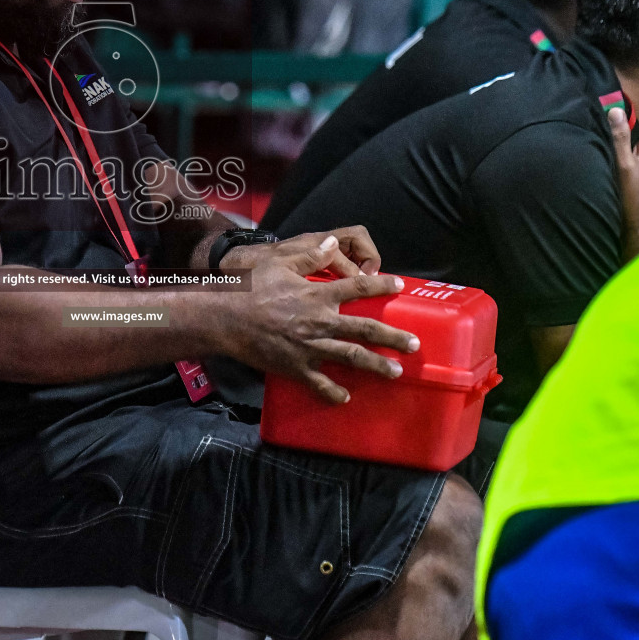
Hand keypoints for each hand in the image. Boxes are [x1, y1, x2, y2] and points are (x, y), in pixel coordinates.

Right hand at [215, 231, 416, 403]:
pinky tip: (346, 397)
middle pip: (365, 330)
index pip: (358, 288)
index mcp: (318, 294)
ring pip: (352, 358)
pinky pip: (320, 384)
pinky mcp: (295, 368)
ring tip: (396, 372)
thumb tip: (334, 242)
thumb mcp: (278, 261)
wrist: (224, 318)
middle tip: (414, 345)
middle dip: (393, 338)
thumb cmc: (249, 286)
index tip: (399, 285)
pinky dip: (334, 392)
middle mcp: (320, 321)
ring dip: (376, 366)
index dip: (381, 286)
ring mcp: (310, 348)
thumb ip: (310, 254)